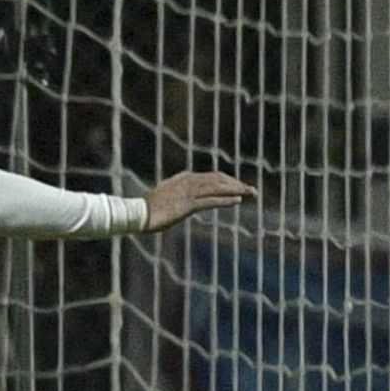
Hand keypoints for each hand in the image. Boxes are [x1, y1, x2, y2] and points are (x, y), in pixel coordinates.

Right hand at [140, 171, 257, 231]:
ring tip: (250, 192)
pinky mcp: (188, 205)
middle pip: (218, 179)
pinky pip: (211, 200)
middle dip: (236, 183)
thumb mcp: (165, 198)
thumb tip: (183, 201)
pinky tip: (238, 201)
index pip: (211, 176)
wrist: (137, 214)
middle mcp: (187, 181)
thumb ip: (177, 195)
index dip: (227, 181)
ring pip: (218, 187)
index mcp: (183, 178)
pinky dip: (226, 200)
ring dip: (236, 190)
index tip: (238, 186)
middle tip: (251, 190)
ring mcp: (188, 192)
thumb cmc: (148, 209)